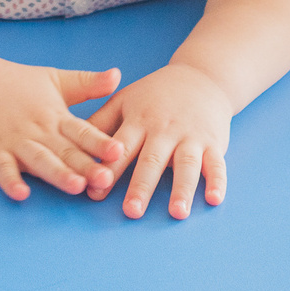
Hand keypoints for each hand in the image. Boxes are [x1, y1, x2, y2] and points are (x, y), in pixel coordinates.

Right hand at [0, 59, 126, 202]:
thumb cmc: (16, 83)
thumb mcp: (55, 79)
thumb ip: (87, 83)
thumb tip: (118, 75)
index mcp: (55, 115)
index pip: (82, 131)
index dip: (100, 142)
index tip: (119, 151)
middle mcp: (38, 130)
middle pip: (65, 151)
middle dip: (85, 166)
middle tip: (106, 179)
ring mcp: (14, 142)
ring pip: (39, 161)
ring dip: (57, 174)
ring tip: (75, 186)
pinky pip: (2, 169)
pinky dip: (11, 181)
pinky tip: (21, 193)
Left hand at [86, 62, 234, 219]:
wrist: (201, 77)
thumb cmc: (156, 94)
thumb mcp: (125, 100)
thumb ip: (100, 124)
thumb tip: (71, 147)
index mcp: (140, 120)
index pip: (121, 148)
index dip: (108, 169)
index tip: (95, 193)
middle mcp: (165, 129)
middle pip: (152, 160)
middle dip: (142, 186)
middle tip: (132, 211)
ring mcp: (191, 136)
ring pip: (186, 164)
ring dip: (182, 189)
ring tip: (177, 213)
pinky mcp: (213, 142)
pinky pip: (216, 164)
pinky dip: (218, 182)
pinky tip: (214, 200)